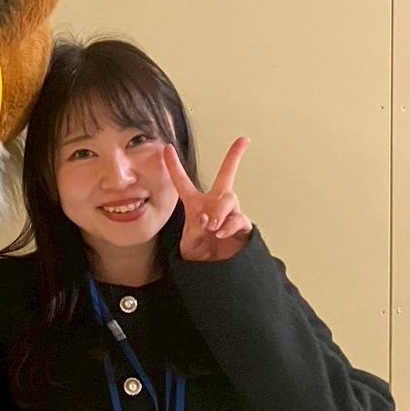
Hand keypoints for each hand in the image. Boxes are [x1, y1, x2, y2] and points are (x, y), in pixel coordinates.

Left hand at [163, 138, 252, 262]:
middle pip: (227, 175)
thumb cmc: (200, 252)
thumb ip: (196, 228)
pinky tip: (220, 232)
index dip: (174, 166)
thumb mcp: (190, 241)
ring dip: (219, 210)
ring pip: (229, 198)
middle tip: (242, 140)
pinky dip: (228, 224)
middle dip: (235, 156)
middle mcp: (216, 204)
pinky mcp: (243, 226)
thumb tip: (209, 219)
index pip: (183, 182)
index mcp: (196, 204)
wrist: (214, 270)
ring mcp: (231, 213)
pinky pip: (238, 218)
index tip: (166, 148)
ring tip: (211, 226)